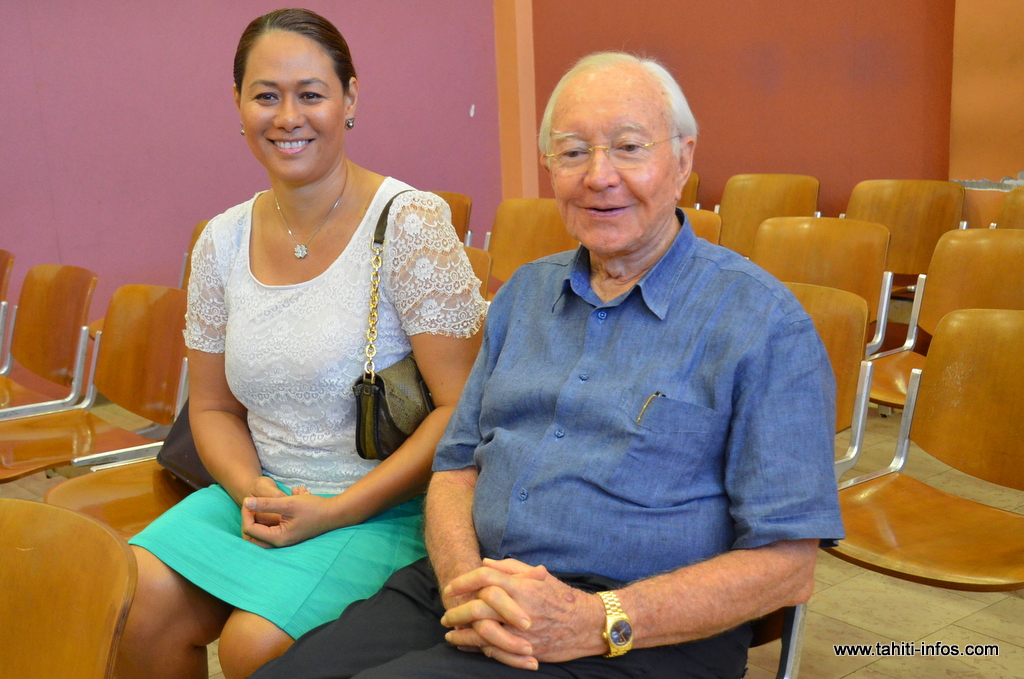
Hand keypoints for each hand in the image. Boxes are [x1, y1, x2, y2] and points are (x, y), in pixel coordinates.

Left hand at [241, 491, 342, 547]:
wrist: (334, 513)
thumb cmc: (313, 509)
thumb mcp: (288, 503)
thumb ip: (266, 504)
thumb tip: (246, 502)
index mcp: (278, 538)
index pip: (250, 529)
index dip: (246, 514)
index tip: (250, 500)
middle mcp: (280, 542)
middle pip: (253, 537)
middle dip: (250, 520)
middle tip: (252, 506)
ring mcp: (285, 540)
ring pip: (262, 533)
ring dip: (260, 519)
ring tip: (263, 504)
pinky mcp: (289, 534)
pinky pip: (273, 528)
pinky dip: (270, 517)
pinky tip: (278, 503)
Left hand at [440, 559, 604, 668]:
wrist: (586, 624)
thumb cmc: (560, 596)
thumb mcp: (538, 575)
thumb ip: (510, 567)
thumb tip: (484, 562)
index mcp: (521, 586)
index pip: (484, 578)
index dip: (463, 582)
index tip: (451, 587)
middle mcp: (519, 608)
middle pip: (477, 608)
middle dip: (456, 612)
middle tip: (446, 616)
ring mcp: (521, 631)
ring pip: (482, 633)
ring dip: (462, 635)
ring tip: (451, 634)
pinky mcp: (525, 649)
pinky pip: (495, 651)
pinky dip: (478, 649)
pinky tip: (469, 647)